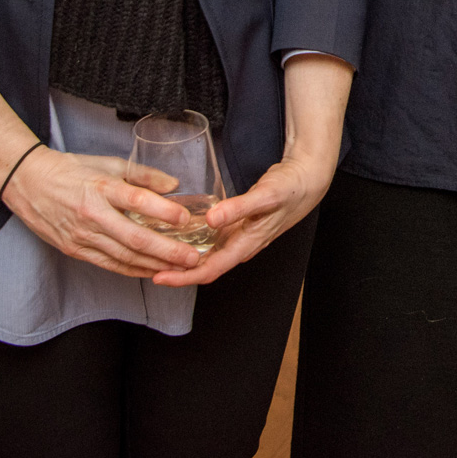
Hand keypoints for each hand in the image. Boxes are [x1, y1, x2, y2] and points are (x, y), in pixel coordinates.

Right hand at [3, 147, 205, 277]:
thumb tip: (174, 186)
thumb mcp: (110, 164)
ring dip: (154, 266)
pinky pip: (109, 264)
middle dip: (167, 251)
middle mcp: (92, 215)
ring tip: (180, 270)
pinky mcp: (75, 250)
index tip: (186, 219)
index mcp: (102, 189)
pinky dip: (133, 270)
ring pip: (124, 257)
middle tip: (192, 258)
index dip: (163, 211)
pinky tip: (152, 272)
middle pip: (134, 238)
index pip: (137, 200)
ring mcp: (82, 236)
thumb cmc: (72, 170)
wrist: (28, 183)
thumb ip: (144, 175)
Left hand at [151, 148, 336, 286]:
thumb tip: (211, 220)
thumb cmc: (290, 189)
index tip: (158, 276)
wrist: (308, 180)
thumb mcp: (265, 196)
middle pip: (204, 269)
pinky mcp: (239, 227)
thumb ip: (239, 208)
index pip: (209, 270)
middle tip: (147, 268)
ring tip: (157, 256)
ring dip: (184, 261)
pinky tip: (181, 235)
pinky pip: (212, 243)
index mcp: (246, 244)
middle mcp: (241, 246)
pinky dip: (194, 244)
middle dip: (177, 273)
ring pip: (207, 257)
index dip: (183, 277)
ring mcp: (240, 238)